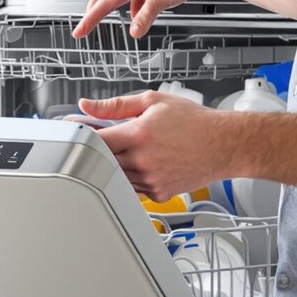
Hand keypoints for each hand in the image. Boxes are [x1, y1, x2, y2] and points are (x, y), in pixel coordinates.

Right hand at [71, 0, 206, 39]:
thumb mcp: (159, 0)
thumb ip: (144, 18)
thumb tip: (134, 31)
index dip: (90, 17)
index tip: (80, 30)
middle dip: (99, 13)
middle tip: (87, 28)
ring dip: (127, 12)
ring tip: (130, 25)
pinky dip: (140, 9)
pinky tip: (146, 16)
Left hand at [77, 91, 233, 200]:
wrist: (224, 144)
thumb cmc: (194, 121)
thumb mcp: (153, 102)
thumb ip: (115, 105)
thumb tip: (87, 105)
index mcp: (138, 134)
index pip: (95, 140)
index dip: (79, 135)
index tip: (72, 132)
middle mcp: (143, 160)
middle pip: (102, 160)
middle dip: (98, 150)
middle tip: (103, 138)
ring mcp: (150, 180)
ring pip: (116, 176)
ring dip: (115, 164)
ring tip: (131, 148)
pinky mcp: (159, 194)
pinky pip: (133, 188)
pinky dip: (132, 177)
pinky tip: (143, 163)